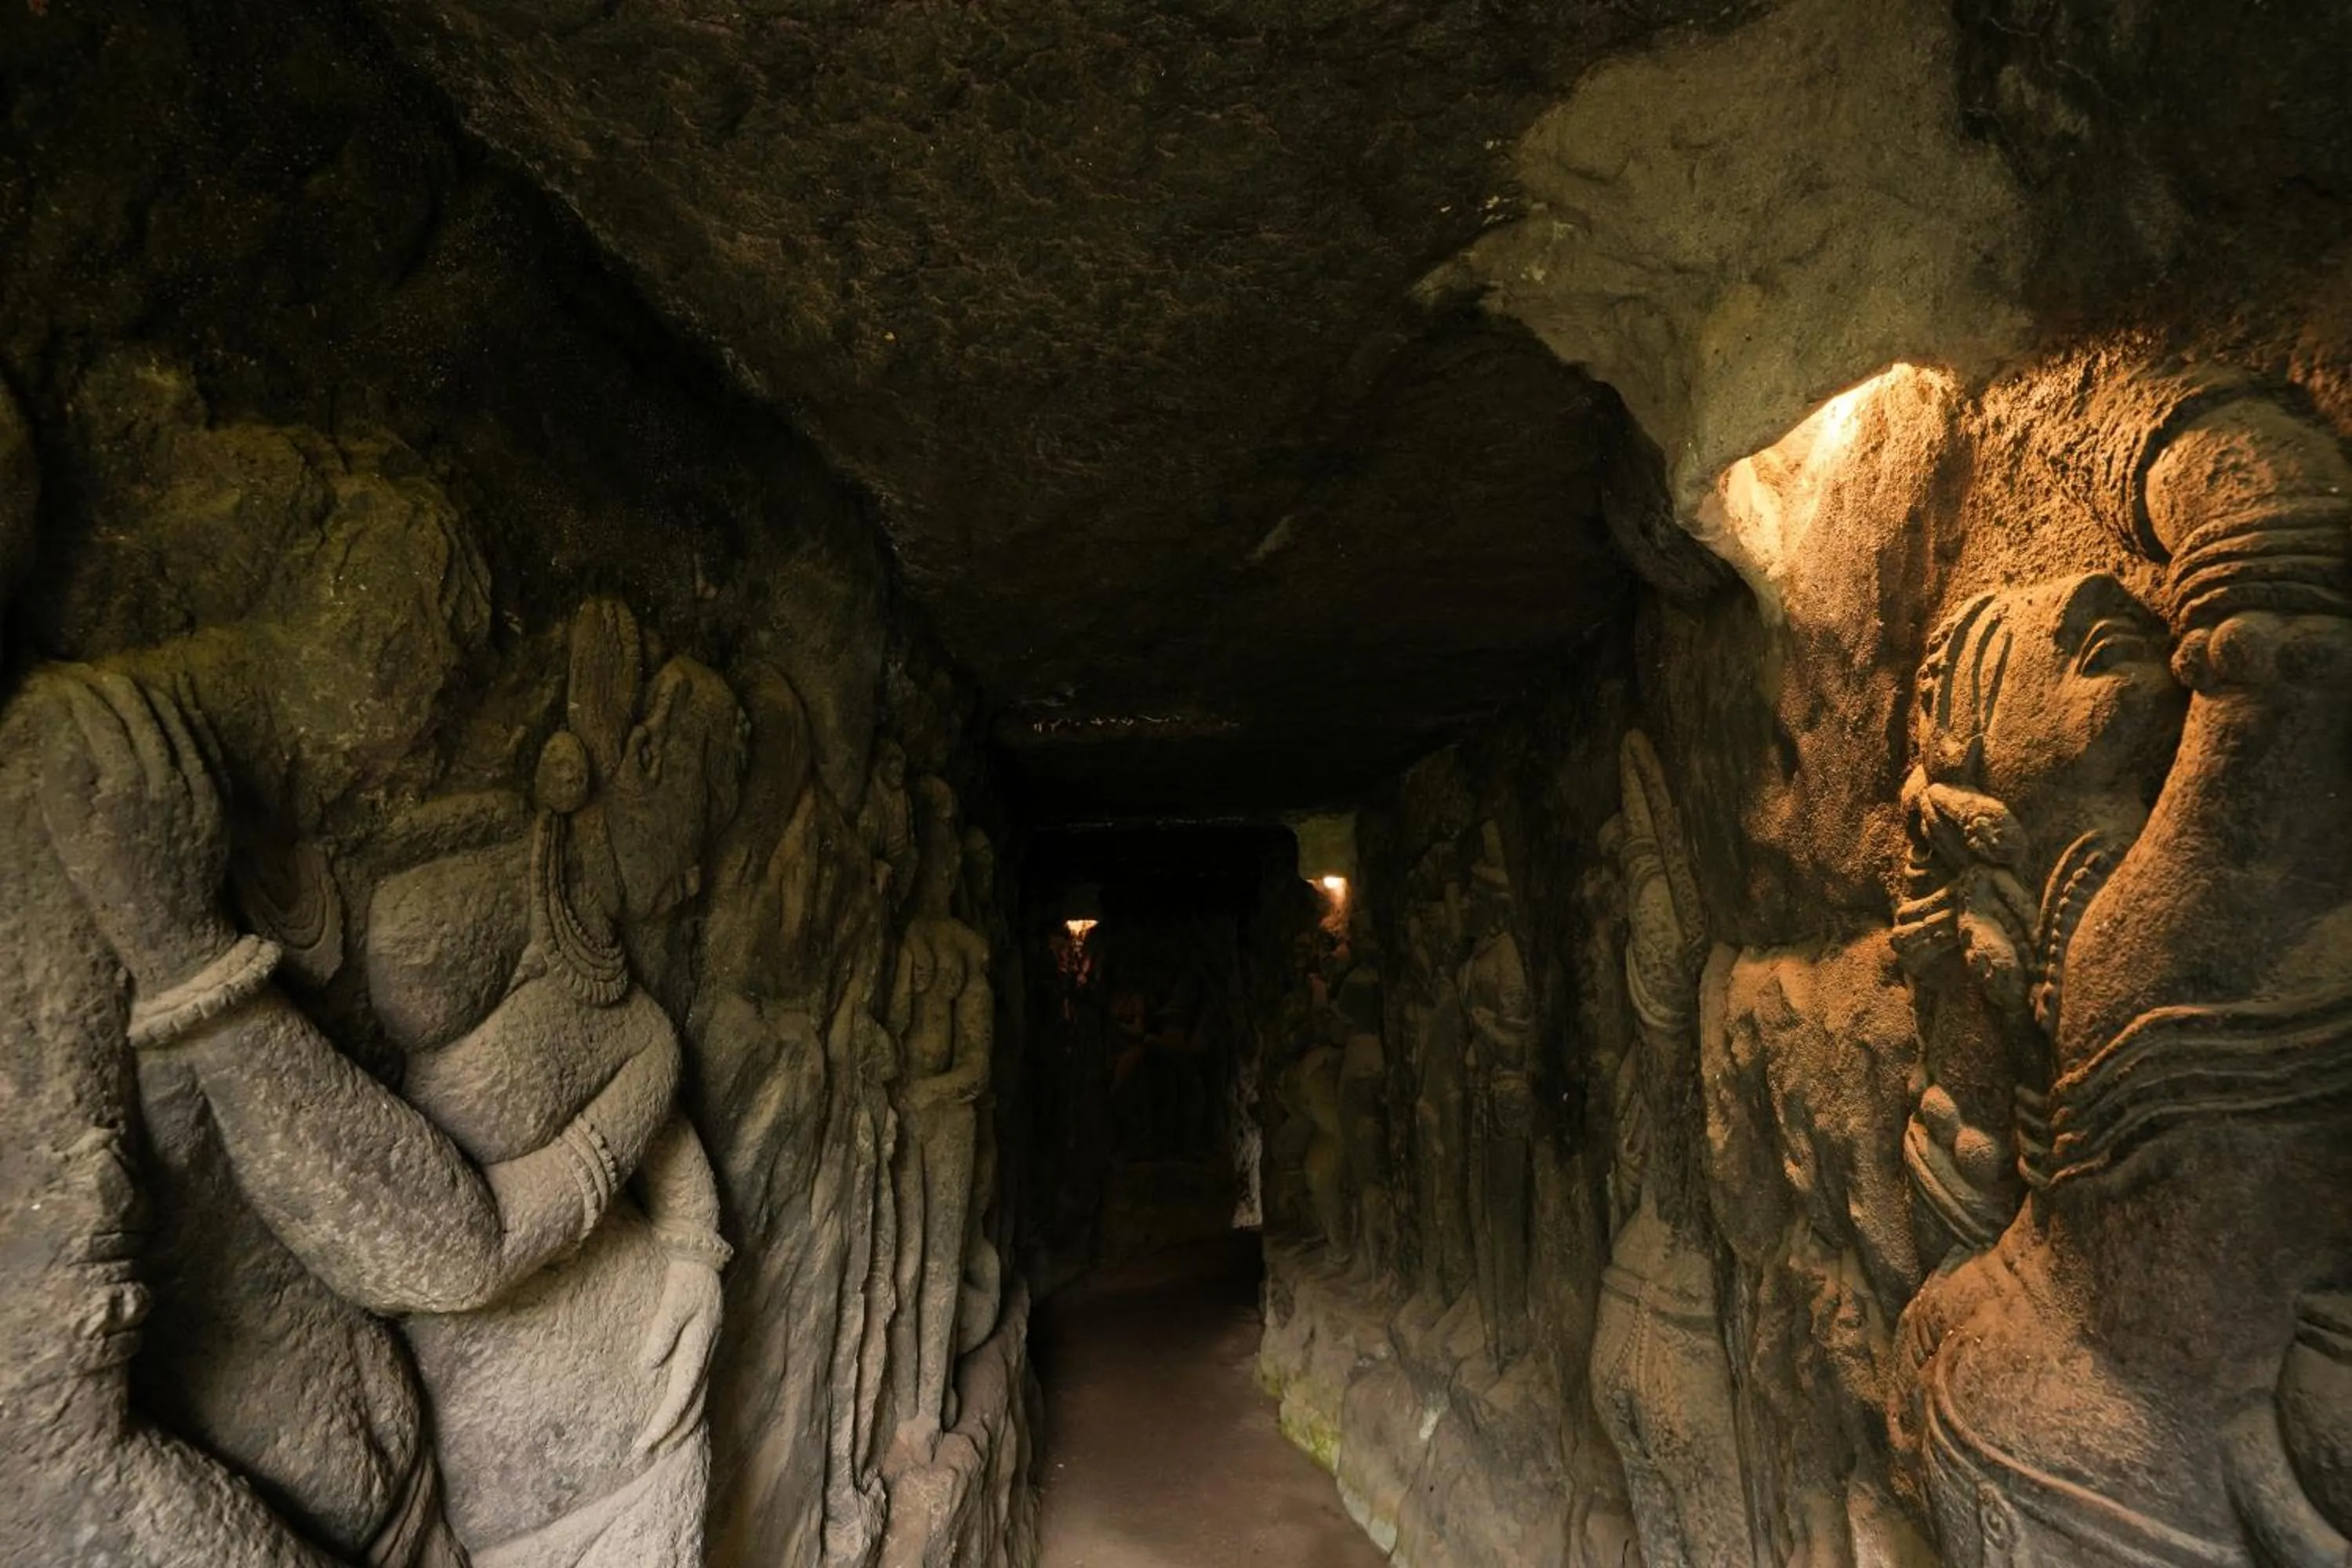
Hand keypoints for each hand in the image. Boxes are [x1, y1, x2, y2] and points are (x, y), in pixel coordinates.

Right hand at [37, 667, 236, 991]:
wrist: (169, 920)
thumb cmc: (107, 880)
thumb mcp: (69, 835)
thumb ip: (63, 776)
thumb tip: (59, 726)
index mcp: (121, 789)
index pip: (99, 723)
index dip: (79, 698)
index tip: (63, 683)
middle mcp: (164, 781)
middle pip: (138, 716)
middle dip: (112, 689)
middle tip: (92, 673)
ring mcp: (196, 786)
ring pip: (174, 725)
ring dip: (148, 698)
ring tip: (126, 682)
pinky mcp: (217, 796)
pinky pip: (204, 746)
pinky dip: (186, 721)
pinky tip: (170, 707)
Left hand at [634, 1255, 720, 1455]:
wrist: (701, 1260)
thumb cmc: (685, 1280)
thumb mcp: (673, 1302)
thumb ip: (662, 1333)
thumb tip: (649, 1366)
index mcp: (699, 1348)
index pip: (680, 1397)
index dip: (662, 1423)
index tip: (642, 1443)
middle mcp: (705, 1357)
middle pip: (691, 1408)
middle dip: (669, 1435)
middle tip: (643, 1455)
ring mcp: (706, 1355)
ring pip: (696, 1403)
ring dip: (678, 1427)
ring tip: (658, 1448)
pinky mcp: (701, 1352)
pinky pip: (695, 1391)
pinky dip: (684, 1411)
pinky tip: (674, 1419)